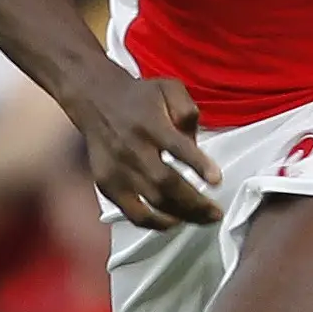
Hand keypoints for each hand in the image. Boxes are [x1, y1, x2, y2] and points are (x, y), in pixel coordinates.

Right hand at [66, 70, 221, 229]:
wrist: (95, 100)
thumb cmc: (141, 97)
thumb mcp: (169, 88)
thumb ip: (187, 110)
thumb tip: (195, 143)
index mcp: (150, 123)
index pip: (176, 147)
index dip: (198, 165)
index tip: (217, 181)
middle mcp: (132, 148)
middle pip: (165, 182)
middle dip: (195, 202)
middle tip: (216, 212)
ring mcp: (118, 169)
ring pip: (151, 201)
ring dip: (181, 214)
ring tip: (203, 219)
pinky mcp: (107, 183)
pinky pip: (132, 212)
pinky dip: (154, 222)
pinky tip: (174, 222)